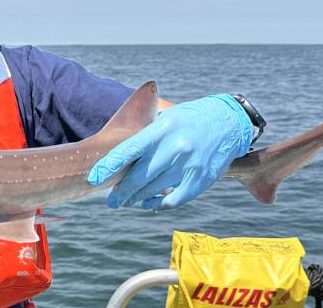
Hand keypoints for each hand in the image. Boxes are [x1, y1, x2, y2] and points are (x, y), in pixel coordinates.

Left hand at [87, 94, 252, 209]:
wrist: (228, 121)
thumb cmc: (189, 119)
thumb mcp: (165, 117)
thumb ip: (144, 135)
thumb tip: (115, 156)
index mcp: (162, 129)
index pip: (128, 150)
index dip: (108, 167)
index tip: (94, 179)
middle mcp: (175, 147)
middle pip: (139, 176)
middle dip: (121, 191)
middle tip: (111, 201)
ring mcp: (189, 165)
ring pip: (154, 190)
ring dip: (136, 198)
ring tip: (126, 202)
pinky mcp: (201, 179)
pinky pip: (173, 200)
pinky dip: (158, 204)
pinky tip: (149, 203)